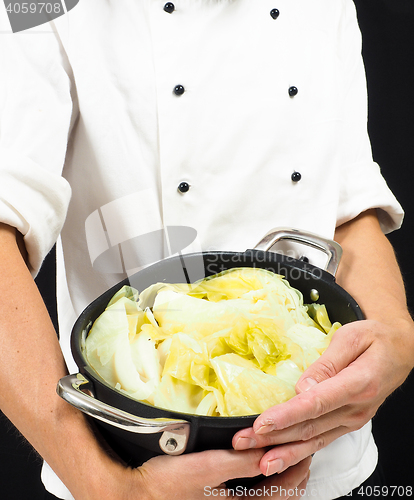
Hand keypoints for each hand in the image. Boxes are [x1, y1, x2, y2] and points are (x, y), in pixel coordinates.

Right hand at [136, 449, 310, 499]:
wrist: (138, 493)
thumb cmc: (170, 482)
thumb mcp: (208, 467)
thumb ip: (242, 463)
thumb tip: (270, 452)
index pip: (286, 489)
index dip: (299, 464)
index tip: (306, 443)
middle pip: (282, 495)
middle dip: (296, 470)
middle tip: (302, 447)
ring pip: (269, 494)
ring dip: (282, 474)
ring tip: (286, 453)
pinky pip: (253, 492)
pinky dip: (264, 478)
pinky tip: (260, 463)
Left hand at [232, 319, 413, 475]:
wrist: (402, 350)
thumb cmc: (376, 338)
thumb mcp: (352, 337)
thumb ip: (327, 362)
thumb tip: (303, 386)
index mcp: (358, 384)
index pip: (316, 404)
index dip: (287, 415)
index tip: (262, 423)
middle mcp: (356, 408)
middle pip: (309, 426)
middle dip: (273, 437)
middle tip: (243, 441)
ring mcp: (353, 419)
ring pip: (314, 440)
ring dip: (283, 451)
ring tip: (257, 461)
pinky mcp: (347, 422)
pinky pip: (321, 440)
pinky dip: (300, 453)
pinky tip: (281, 460)